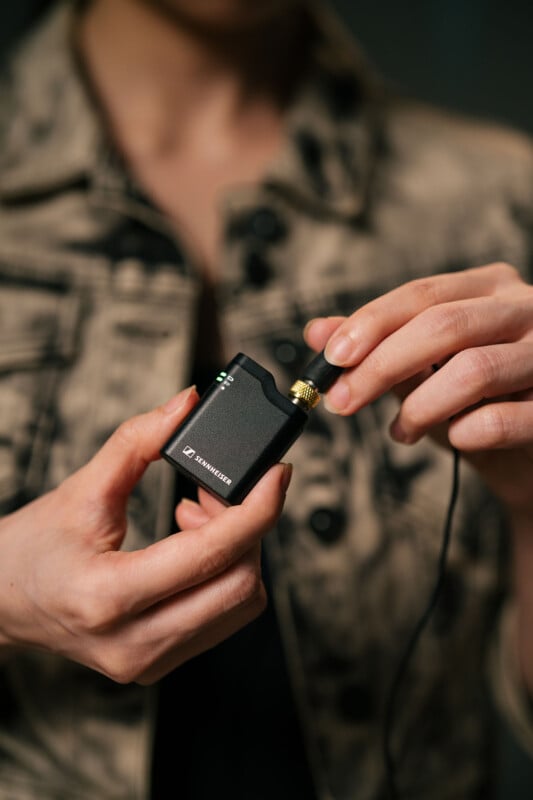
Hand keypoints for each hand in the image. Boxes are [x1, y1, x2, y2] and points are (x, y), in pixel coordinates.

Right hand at [0, 387, 290, 683]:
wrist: (1, 601)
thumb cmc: (34, 548)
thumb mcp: (81, 489)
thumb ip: (137, 441)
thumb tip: (187, 405)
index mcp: (109, 597)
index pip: (210, 555)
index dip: (257, 510)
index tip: (277, 475)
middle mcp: (136, 642)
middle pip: (240, 585)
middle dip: (249, 529)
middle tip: (220, 492)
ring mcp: (149, 660)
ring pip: (240, 604)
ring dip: (238, 552)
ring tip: (199, 516)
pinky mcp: (159, 662)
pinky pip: (221, 617)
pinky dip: (224, 574)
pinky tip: (195, 546)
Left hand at [305, 262, 532, 513]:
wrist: (531, 451)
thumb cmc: (477, 400)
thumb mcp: (423, 367)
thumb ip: (376, 345)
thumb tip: (317, 332)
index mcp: (490, 288)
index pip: (422, 295)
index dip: (370, 324)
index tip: (331, 360)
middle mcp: (526, 309)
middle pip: (442, 326)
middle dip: (380, 367)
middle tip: (342, 402)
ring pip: (473, 370)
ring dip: (420, 407)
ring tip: (400, 431)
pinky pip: (503, 419)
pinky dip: (464, 433)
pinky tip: (453, 439)